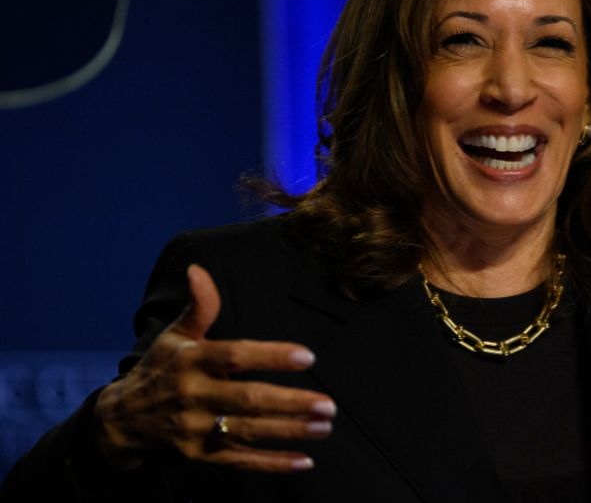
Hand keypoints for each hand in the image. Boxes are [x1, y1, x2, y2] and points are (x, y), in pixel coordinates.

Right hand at [94, 264, 335, 471]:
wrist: (120, 421)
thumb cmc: (160, 370)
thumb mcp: (176, 336)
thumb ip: (198, 306)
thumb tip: (198, 269)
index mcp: (191, 361)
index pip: (235, 355)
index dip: (272, 355)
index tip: (309, 356)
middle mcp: (193, 396)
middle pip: (248, 399)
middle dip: (291, 403)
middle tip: (328, 404)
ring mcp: (195, 430)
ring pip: (249, 431)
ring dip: (290, 431)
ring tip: (325, 425)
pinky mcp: (199, 457)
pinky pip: (240, 462)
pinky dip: (272, 463)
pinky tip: (304, 460)